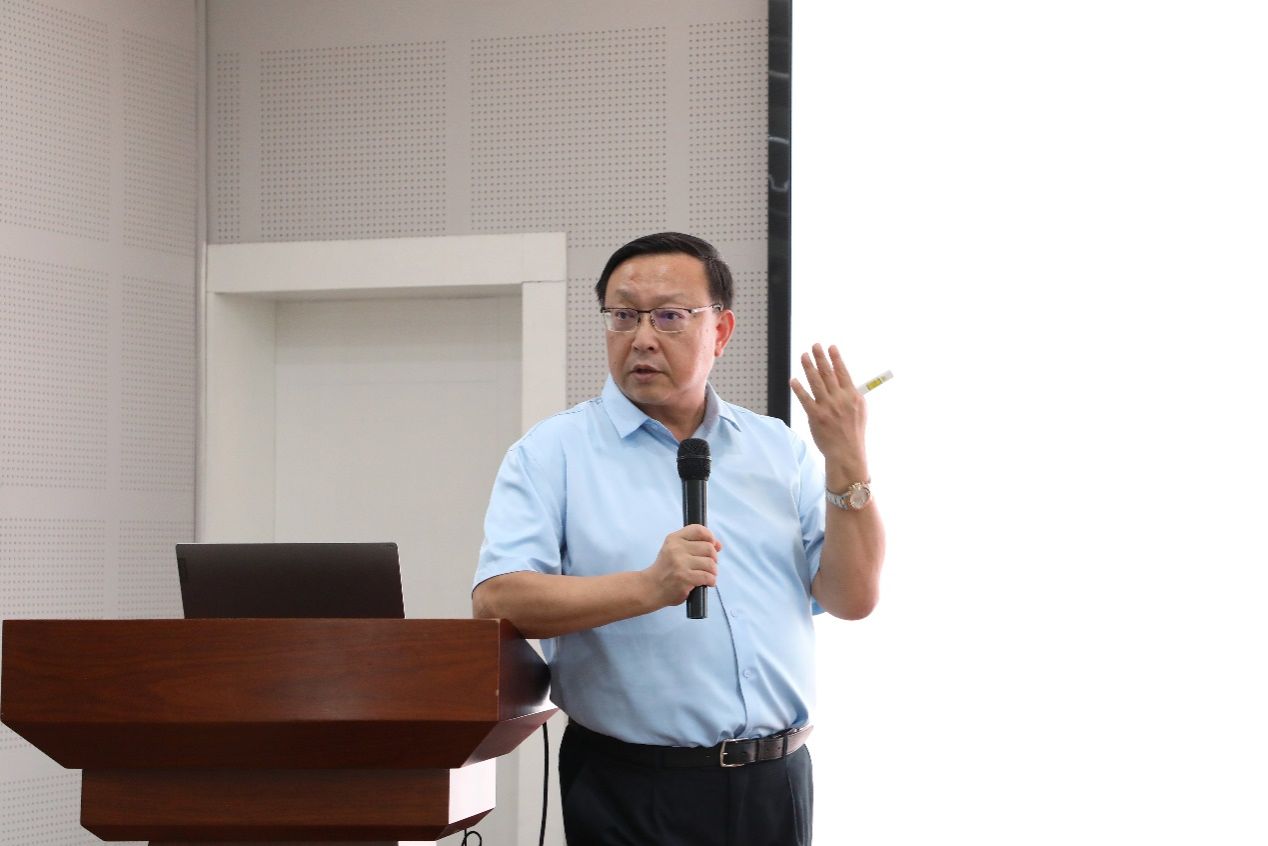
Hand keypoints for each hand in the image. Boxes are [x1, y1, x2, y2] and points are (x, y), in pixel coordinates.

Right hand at [643, 525, 721, 608]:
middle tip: (708, 565)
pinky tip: (706, 583)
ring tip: (707, 575)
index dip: (710, 537)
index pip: (699, 530)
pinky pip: (708, 577)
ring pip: (710, 563)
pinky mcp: (685, 578)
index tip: (713, 545)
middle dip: (713, 558)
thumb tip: (718, 545)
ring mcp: (680, 563)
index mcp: (674, 539)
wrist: (651, 588)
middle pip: (709, 548)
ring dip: (713, 571)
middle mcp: (677, 548)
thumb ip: (694, 544)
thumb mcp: (674, 550)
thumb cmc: (666, 570)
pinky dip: (711, 581)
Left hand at [790, 344, 869, 482]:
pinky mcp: (816, 417)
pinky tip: (793, 380)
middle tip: (815, 345)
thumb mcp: (860, 411)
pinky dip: (799, 389)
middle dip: (821, 358)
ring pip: (816, 383)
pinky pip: (805, 400)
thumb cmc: (852, 432)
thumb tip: (843, 379)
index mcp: (853, 396)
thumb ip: (851, 395)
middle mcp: (840, 400)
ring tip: (803, 356)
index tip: (831, 347)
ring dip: (809, 367)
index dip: (836, 358)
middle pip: (828, 374)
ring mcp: (827, 408)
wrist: (846, 453)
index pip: (843, 373)